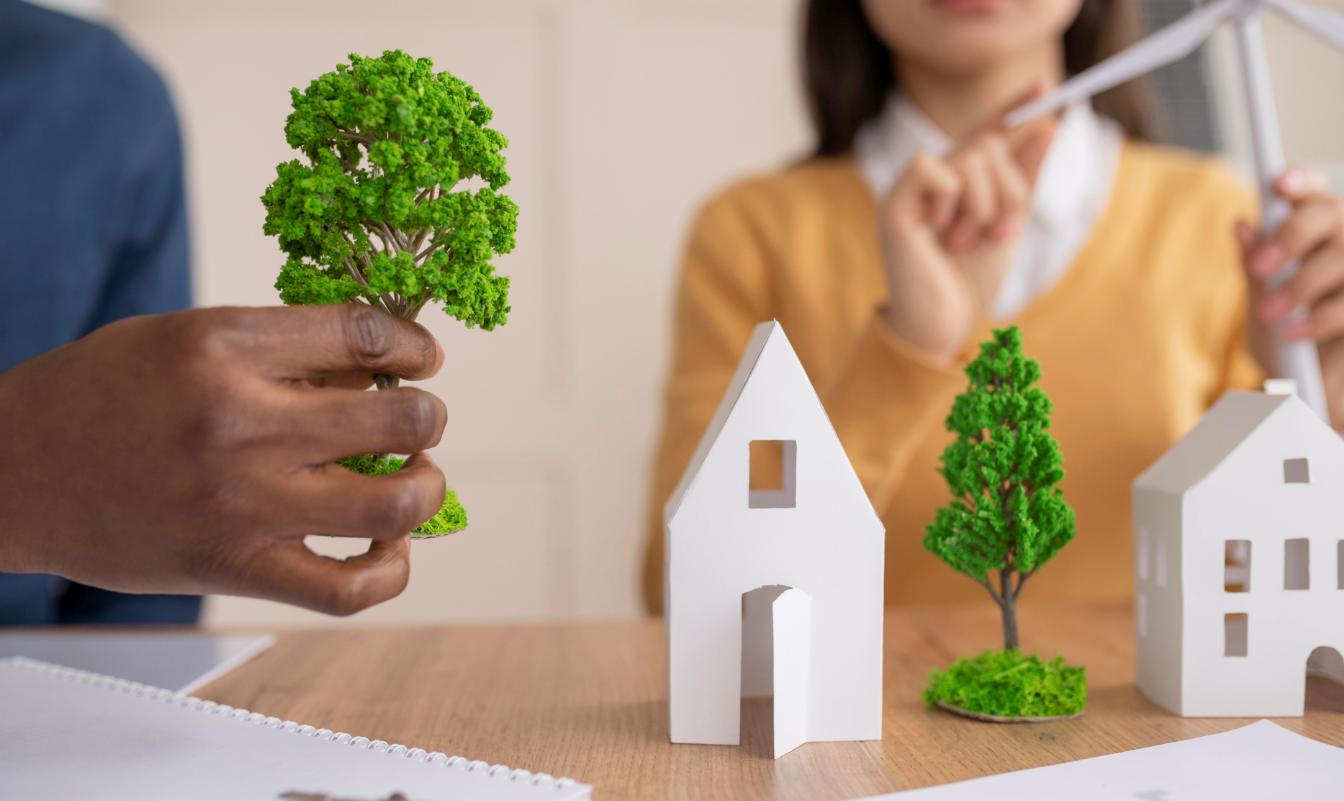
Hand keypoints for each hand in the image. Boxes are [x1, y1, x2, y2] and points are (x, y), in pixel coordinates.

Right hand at [0, 304, 448, 615]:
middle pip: (397, 416)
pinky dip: (391, 569)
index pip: (362, 332)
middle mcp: (240, 421)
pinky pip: (348, 588)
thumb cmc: (98, 394)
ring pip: (392, 502)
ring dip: (427, 485)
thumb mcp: (181, 336)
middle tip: (421, 417)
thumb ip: (277, 348)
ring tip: (420, 474)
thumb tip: (377, 363)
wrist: (9, 473)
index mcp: (223, 346)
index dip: (412, 342)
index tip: (425, 355)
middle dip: (429, 414)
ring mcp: (242, 502)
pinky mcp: (235, 568)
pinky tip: (389, 543)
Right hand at [877, 93, 1056, 360]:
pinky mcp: (894, 203)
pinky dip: (952, 202)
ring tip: (969, 243)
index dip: (1013, 108)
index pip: (987, 133)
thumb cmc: (970, 281)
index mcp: (960, 183)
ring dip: (986, 205)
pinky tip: (941, 233)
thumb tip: (1048, 126)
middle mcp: (933, 179)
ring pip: (970, 159)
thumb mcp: (1010, 223)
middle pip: (987, 145)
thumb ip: (1024, 178)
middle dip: (1010, 189)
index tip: (1047, 86)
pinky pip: (935, 170)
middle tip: (1001, 234)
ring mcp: (911, 189)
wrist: (943, 325)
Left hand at [1236, 168, 1343, 423]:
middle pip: (1329, 213)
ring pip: (1341, 259)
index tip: (1277, 184)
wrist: (1309, 394)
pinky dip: (1320, 318)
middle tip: (1260, 266)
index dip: (1298, 181)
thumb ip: (1253, 266)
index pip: (1310, 192)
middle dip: (1291, 235)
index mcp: (1314, 232)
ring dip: (1300, 285)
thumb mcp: (1260, 304)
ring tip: (1270, 314)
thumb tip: (1241, 224)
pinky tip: (1294, 332)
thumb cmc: (1283, 340)